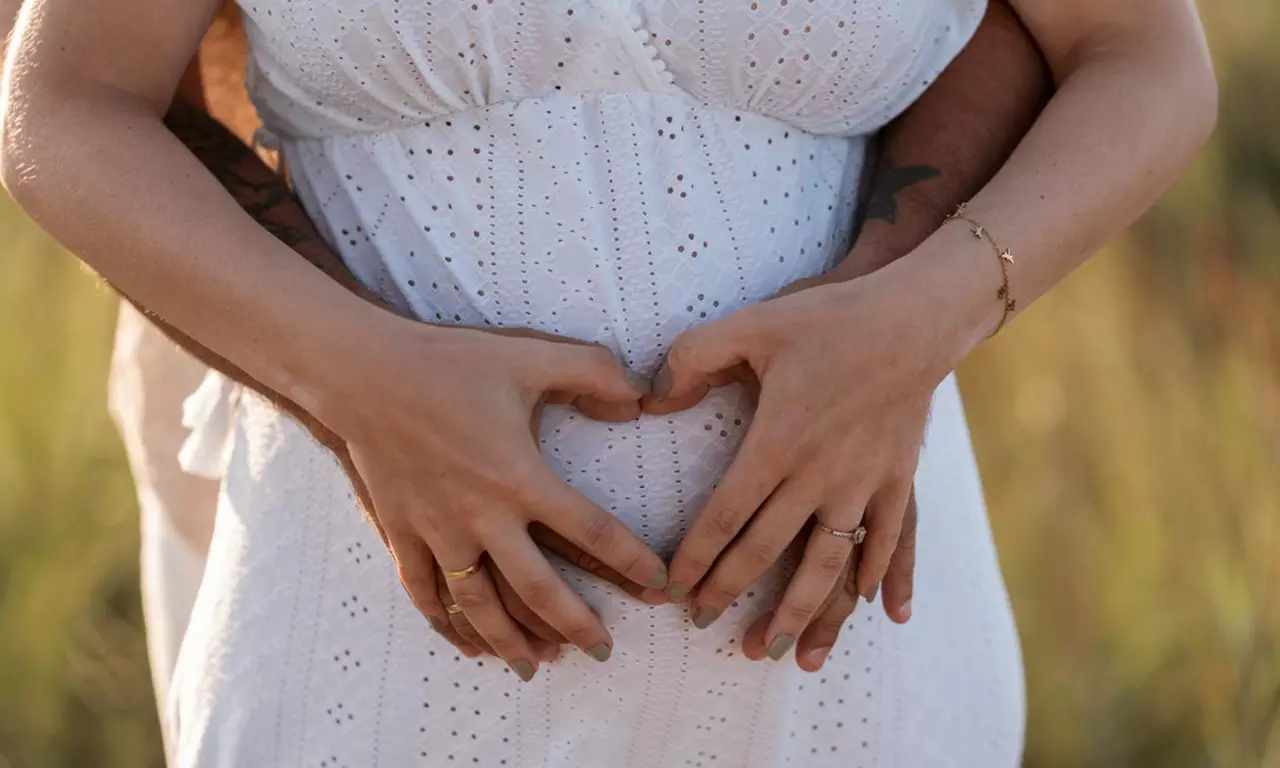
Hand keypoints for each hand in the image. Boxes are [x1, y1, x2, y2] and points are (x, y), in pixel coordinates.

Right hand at [315, 314, 668, 680]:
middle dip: (576, 625)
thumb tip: (640, 400)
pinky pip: (426, 592)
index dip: (631, 562)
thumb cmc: (450, 362)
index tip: (658, 587)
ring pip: (480, 606)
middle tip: (603, 652)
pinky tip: (469, 644)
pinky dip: (449, 624)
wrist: (363, 373)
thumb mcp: (529, 354)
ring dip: (512, 641)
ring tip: (538, 665)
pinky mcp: (402, 532)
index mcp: (521, 477)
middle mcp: (482, 515)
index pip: (591, 531)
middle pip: (538, 589)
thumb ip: (593, 371)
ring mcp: (438, 530)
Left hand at [646, 266, 957, 658]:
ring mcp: (864, 482)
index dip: (695, 558)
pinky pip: (895, 540)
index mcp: (777, 444)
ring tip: (784, 651)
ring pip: (830, 565)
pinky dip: (889, 578)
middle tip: (702, 624)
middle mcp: (819, 476)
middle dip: (731, 593)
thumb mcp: (750, 324)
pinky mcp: (900, 477)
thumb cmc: (828, 317)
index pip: (724, 517)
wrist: (915, 314)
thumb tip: (649, 399)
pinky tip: (885, 613)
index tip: (673, 591)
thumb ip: (691, 359)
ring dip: (806, 612)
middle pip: (768, 552)